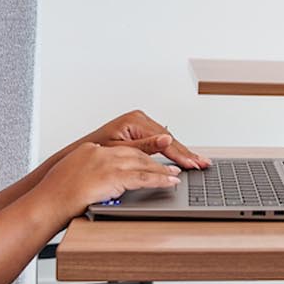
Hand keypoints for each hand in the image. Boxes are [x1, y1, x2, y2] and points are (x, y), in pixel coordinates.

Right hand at [33, 142, 182, 224]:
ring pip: (143, 164)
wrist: (46, 203)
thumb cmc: (54, 196)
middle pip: (137, 154)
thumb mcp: (72, 175)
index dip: (141, 153)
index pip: (123, 149)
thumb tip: (98, 180)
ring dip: (162, 170)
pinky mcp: (113, 177)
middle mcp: (101, 152)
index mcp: (91, 150)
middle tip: (172, 165)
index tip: (154, 155)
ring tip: (175, 174)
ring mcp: (107, 163)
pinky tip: (169, 182)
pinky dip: (160, 180)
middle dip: (157, 160)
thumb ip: (88, 172)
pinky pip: (143, 177)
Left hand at [87, 109, 209, 169]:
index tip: (192, 164)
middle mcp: (139, 119)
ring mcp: (140, 124)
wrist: (81, 157)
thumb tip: (166, 139)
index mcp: (134, 121)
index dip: (180, 154)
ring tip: (198, 162)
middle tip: (203, 163)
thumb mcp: (120, 151)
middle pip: (169, 139)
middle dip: (186, 153)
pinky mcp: (140, 130)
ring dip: (182, 152)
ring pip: (167, 140)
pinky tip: (183, 157)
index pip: (164, 140)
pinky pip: (161, 140)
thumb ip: (145, 147)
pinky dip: (172, 150)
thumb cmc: (95, 154)